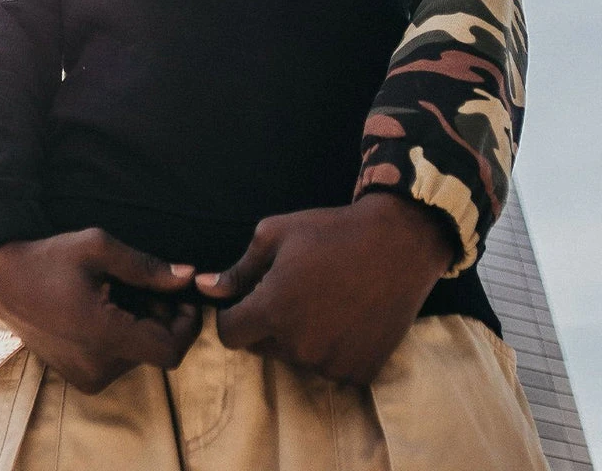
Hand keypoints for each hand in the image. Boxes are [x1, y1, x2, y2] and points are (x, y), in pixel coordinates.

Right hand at [0, 229, 200, 392]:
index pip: (169, 351)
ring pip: (140, 354)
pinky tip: (106, 307)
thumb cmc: (49, 258)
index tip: (182, 294)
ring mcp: (87, 377)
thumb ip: (146, 266)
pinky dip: (125, 334)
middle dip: (161, 315)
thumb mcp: (98, 248)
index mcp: (102, 336)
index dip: (186, 324)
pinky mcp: (81, 378)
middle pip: (156, 349)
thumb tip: (188, 276)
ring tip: (118, 291)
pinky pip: (120, 360)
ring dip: (143, 323)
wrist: (1, 281)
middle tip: (142, 283)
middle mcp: (97, 367)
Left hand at [195, 193, 454, 383]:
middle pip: (262, 346)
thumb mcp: (276, 234)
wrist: (397, 242)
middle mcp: (299, 344)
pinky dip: (333, 348)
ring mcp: (331, 362)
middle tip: (295, 290)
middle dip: (268, 322)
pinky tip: (347, 315)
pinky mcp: (359, 371)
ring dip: (301, 336)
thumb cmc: (331, 231)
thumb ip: (238, 269)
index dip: (233, 315)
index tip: (248, 299)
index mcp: (273, 310)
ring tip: (325, 298)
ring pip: (296, 357)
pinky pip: (330, 366)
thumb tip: (204, 288)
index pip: (230, 335)